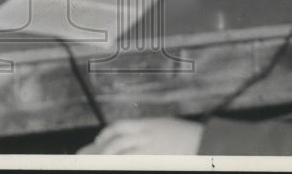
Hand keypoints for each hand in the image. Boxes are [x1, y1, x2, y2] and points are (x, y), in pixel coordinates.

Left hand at [77, 117, 202, 153]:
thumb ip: (147, 130)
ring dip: (107, 159)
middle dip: (99, 149)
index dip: (105, 134)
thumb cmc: (185, 135)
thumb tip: (130, 136)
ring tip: (98, 164)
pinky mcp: (155, 160)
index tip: (96, 141)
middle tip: (86, 157)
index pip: (119, 127)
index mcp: (146, 124)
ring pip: (121, 154)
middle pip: (115, 142)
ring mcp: (150, 149)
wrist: (204, 141)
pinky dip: (123, 164)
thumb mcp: (163, 126)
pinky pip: (133, 163)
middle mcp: (145, 135)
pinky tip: (118, 167)